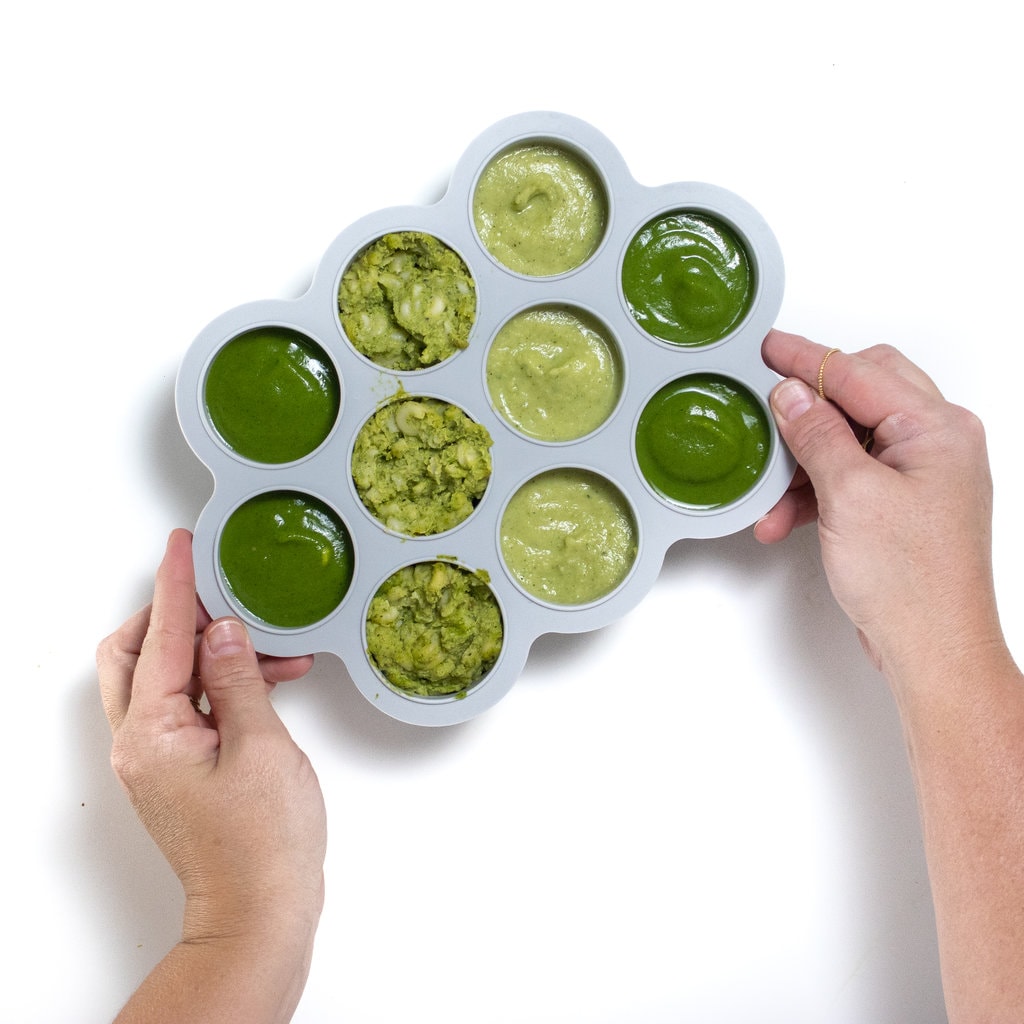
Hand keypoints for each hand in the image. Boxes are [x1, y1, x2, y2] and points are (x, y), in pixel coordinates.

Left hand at [97, 529, 325, 1021]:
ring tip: (269, 646)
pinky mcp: (176, 768)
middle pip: (136, 653)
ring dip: (207, 650)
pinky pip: (185, 705)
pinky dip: (218, 683)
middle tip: (216, 588)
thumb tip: (222, 630)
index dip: (177, 586)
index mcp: (153, 734)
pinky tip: (266, 681)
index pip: (163, 638)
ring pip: (162, 676)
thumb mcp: (262, 748)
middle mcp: (140, 744)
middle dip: (173, 613)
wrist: (260, 911)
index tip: (183, 545)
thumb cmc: (263, 844)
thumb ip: (239, 679)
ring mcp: (155, 758)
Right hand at [754, 329, 1003, 676]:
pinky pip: (852, 474)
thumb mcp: (850, 495)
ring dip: (805, 461)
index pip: (859, 372)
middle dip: (809, 406)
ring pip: (850, 437)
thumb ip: (818, 434)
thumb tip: (792, 393)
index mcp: (938, 428)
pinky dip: (816, 489)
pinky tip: (786, 516)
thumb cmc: (912, 581)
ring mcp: (923, 474)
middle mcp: (938, 443)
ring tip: (771, 494)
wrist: (933, 648)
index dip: (806, 359)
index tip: (768, 347)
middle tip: (766, 404)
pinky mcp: (904, 503)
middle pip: (861, 394)